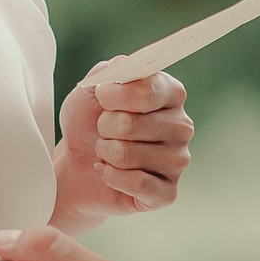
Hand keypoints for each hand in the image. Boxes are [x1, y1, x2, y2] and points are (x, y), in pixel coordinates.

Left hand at [51, 72, 191, 231]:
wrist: (78, 165)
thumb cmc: (89, 123)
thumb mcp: (92, 89)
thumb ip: (110, 70)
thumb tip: (124, 67)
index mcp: (171, 94)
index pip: (147, 90)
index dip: (113, 96)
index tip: (101, 98)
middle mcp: (182, 126)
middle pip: (130, 124)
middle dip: (103, 128)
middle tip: (104, 131)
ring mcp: (178, 161)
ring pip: (126, 155)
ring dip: (104, 153)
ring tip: (107, 152)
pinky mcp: (168, 193)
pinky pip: (135, 184)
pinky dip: (110, 177)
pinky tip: (109, 172)